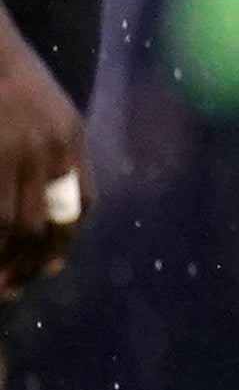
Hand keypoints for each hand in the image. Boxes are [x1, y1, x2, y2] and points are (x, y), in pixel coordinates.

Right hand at [0, 33, 81, 293]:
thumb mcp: (37, 103)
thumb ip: (47, 142)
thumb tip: (42, 198)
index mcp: (68, 133)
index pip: (79, 203)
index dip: (64, 241)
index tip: (49, 267)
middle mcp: (49, 144)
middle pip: (48, 222)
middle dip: (32, 261)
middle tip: (13, 285)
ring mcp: (13, 149)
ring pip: (13, 224)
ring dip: (5, 258)